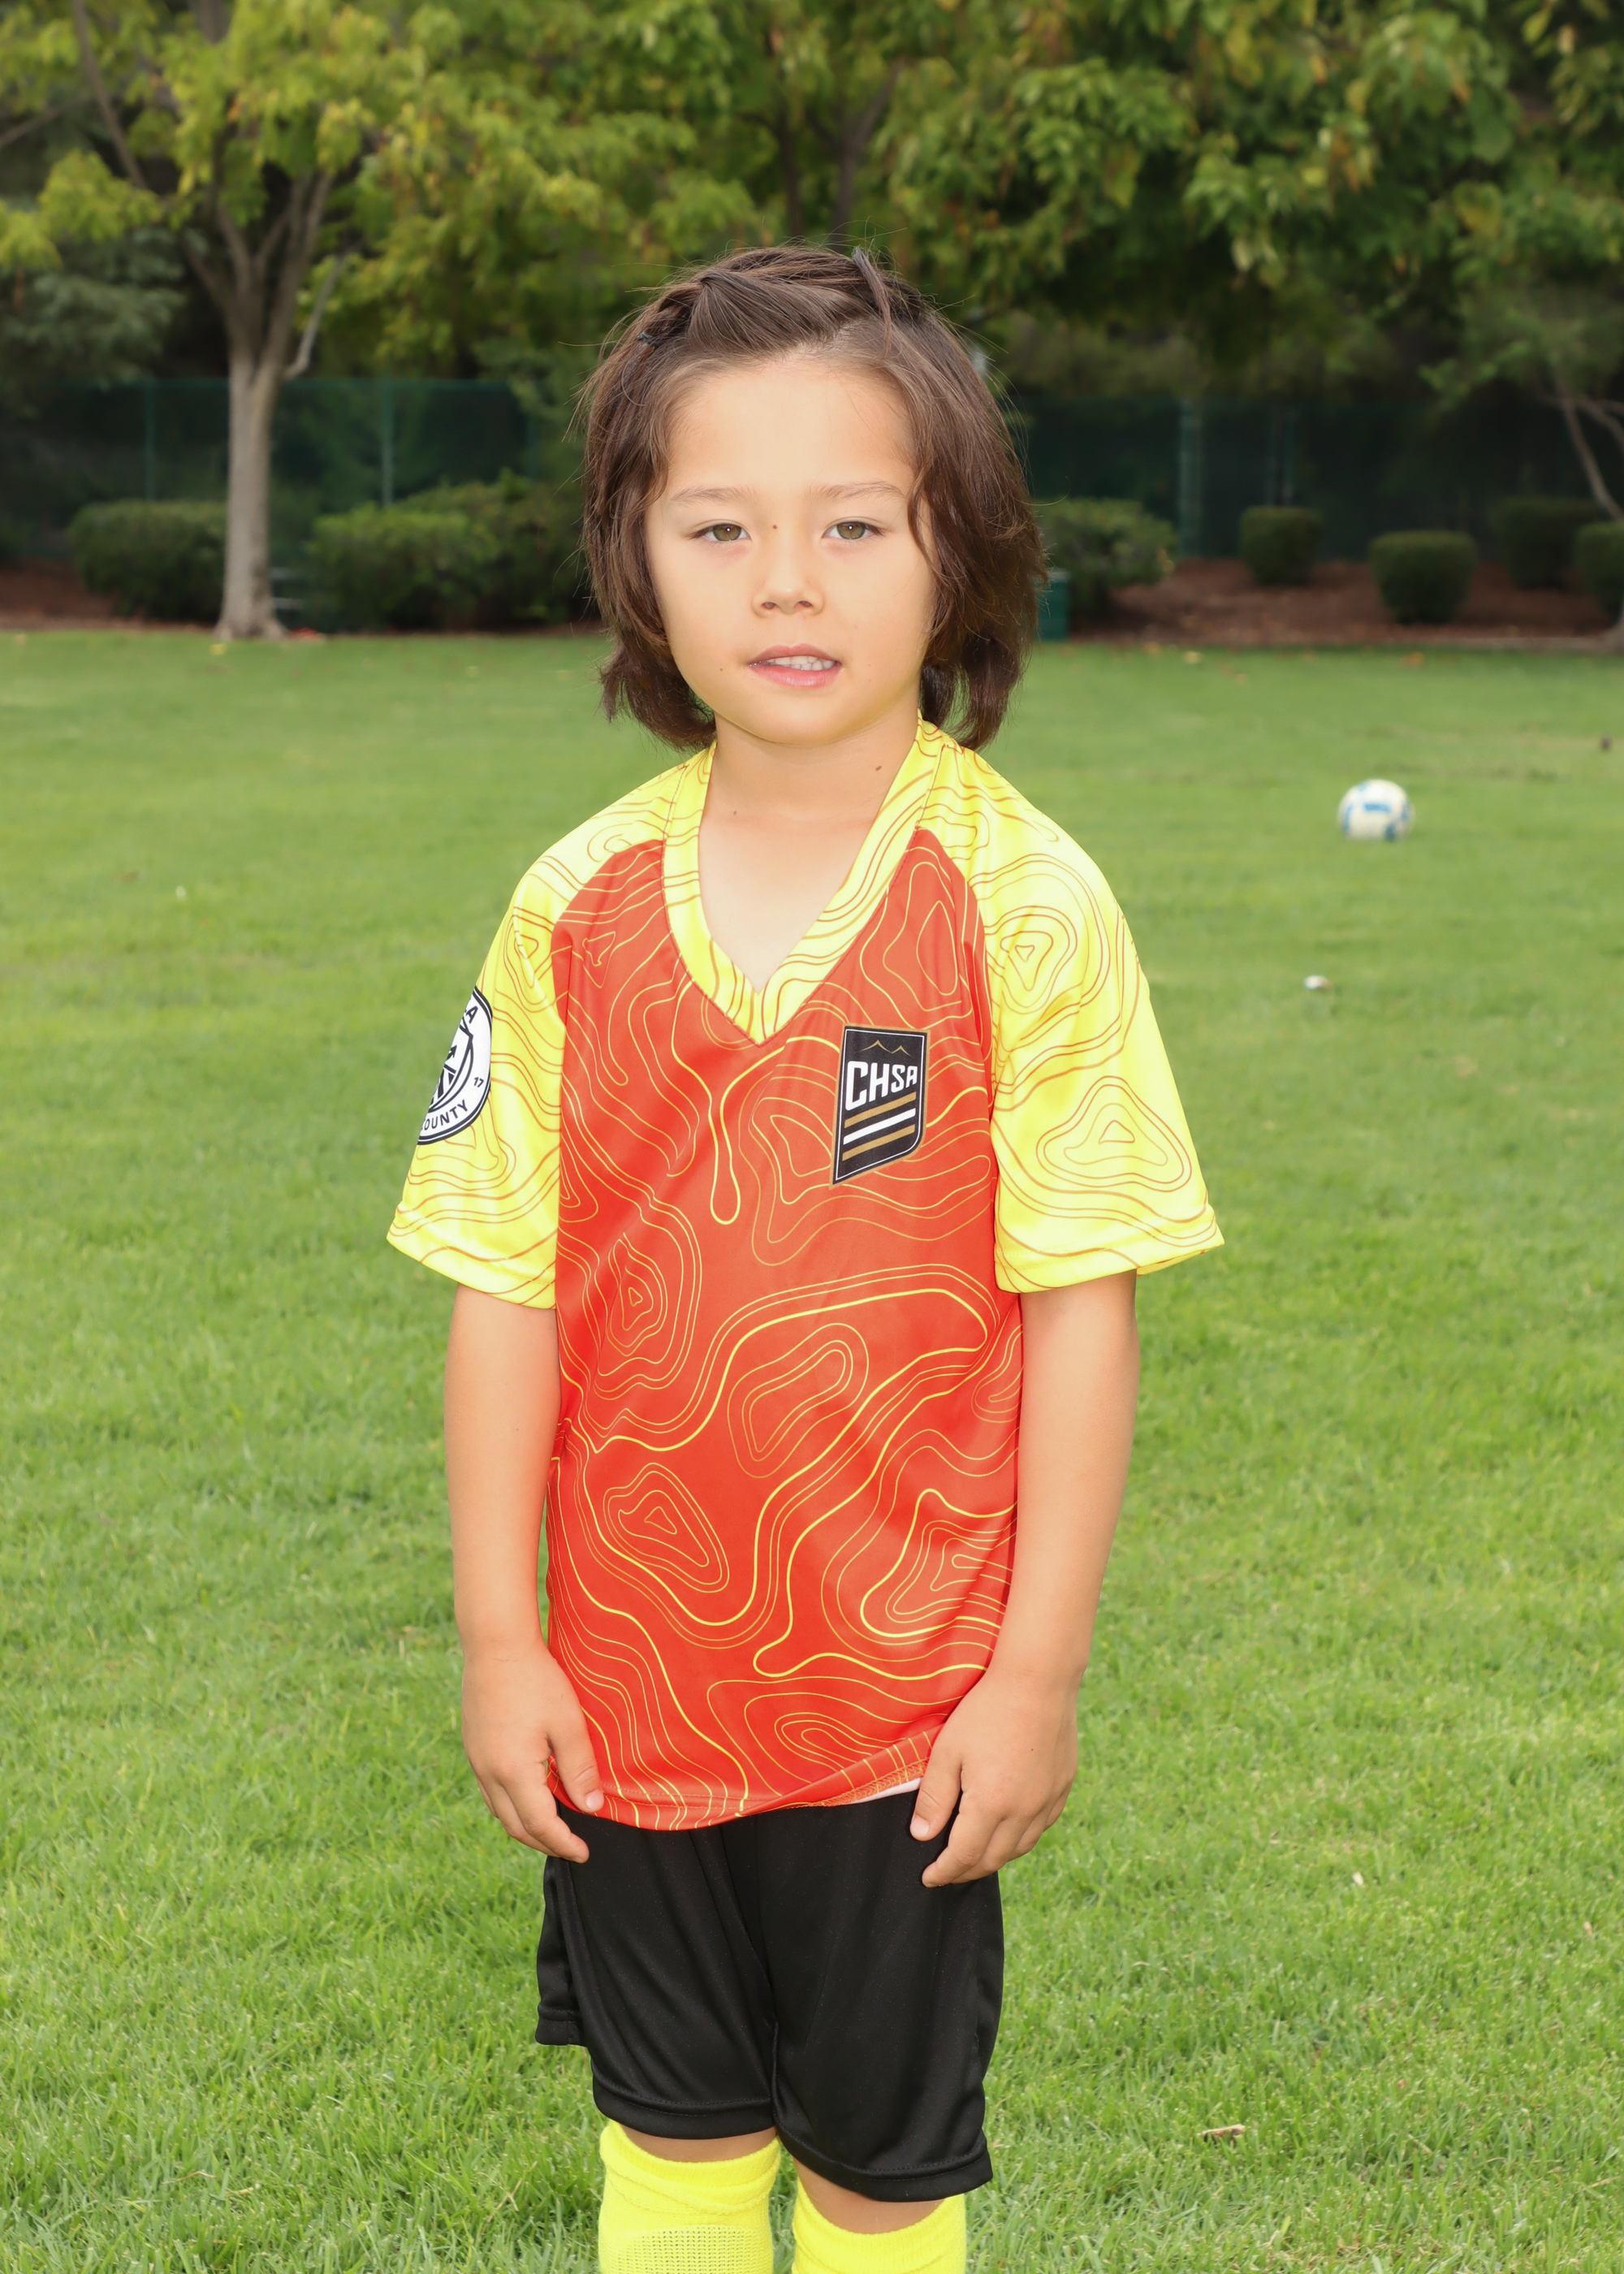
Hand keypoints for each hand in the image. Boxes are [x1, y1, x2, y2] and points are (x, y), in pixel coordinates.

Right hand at [461, 1639, 602, 1860]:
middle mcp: (489, 1773)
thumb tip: (591, 1808)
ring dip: (526, 1826)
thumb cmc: (536, 1680)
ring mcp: (476, 1761)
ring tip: (553, 1827)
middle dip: (544, 1842)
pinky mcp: (473, 1747)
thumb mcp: (567, 1723)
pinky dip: (512, 1805)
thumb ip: (579, 1769)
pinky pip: (491, 1792)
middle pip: (516, 1826)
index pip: (540, 1825)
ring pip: (500, 1811)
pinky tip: (529, 1795)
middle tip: (572, 1847)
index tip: (584, 1853)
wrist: (495, 1645)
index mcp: (513, 1772)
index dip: (564, 1843)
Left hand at [911, 1665, 1078, 1886]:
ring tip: (975, 1855)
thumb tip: (923, 1836)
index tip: (929, 1878)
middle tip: (948, 1871)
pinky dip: (1020, 1838)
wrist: (1039, 1680)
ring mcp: (1048, 1801)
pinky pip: (1041, 1827)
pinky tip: (1009, 1830)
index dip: (944, 1872)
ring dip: (995, 1858)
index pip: (964, 1855)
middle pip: (993, 1859)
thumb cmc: (986, 1711)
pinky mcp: (1063, 1787)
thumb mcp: (948, 1751)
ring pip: (1020, 1848)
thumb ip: (935, 1798)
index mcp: (992, 1804)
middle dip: (967, 1871)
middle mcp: (1024, 1811)